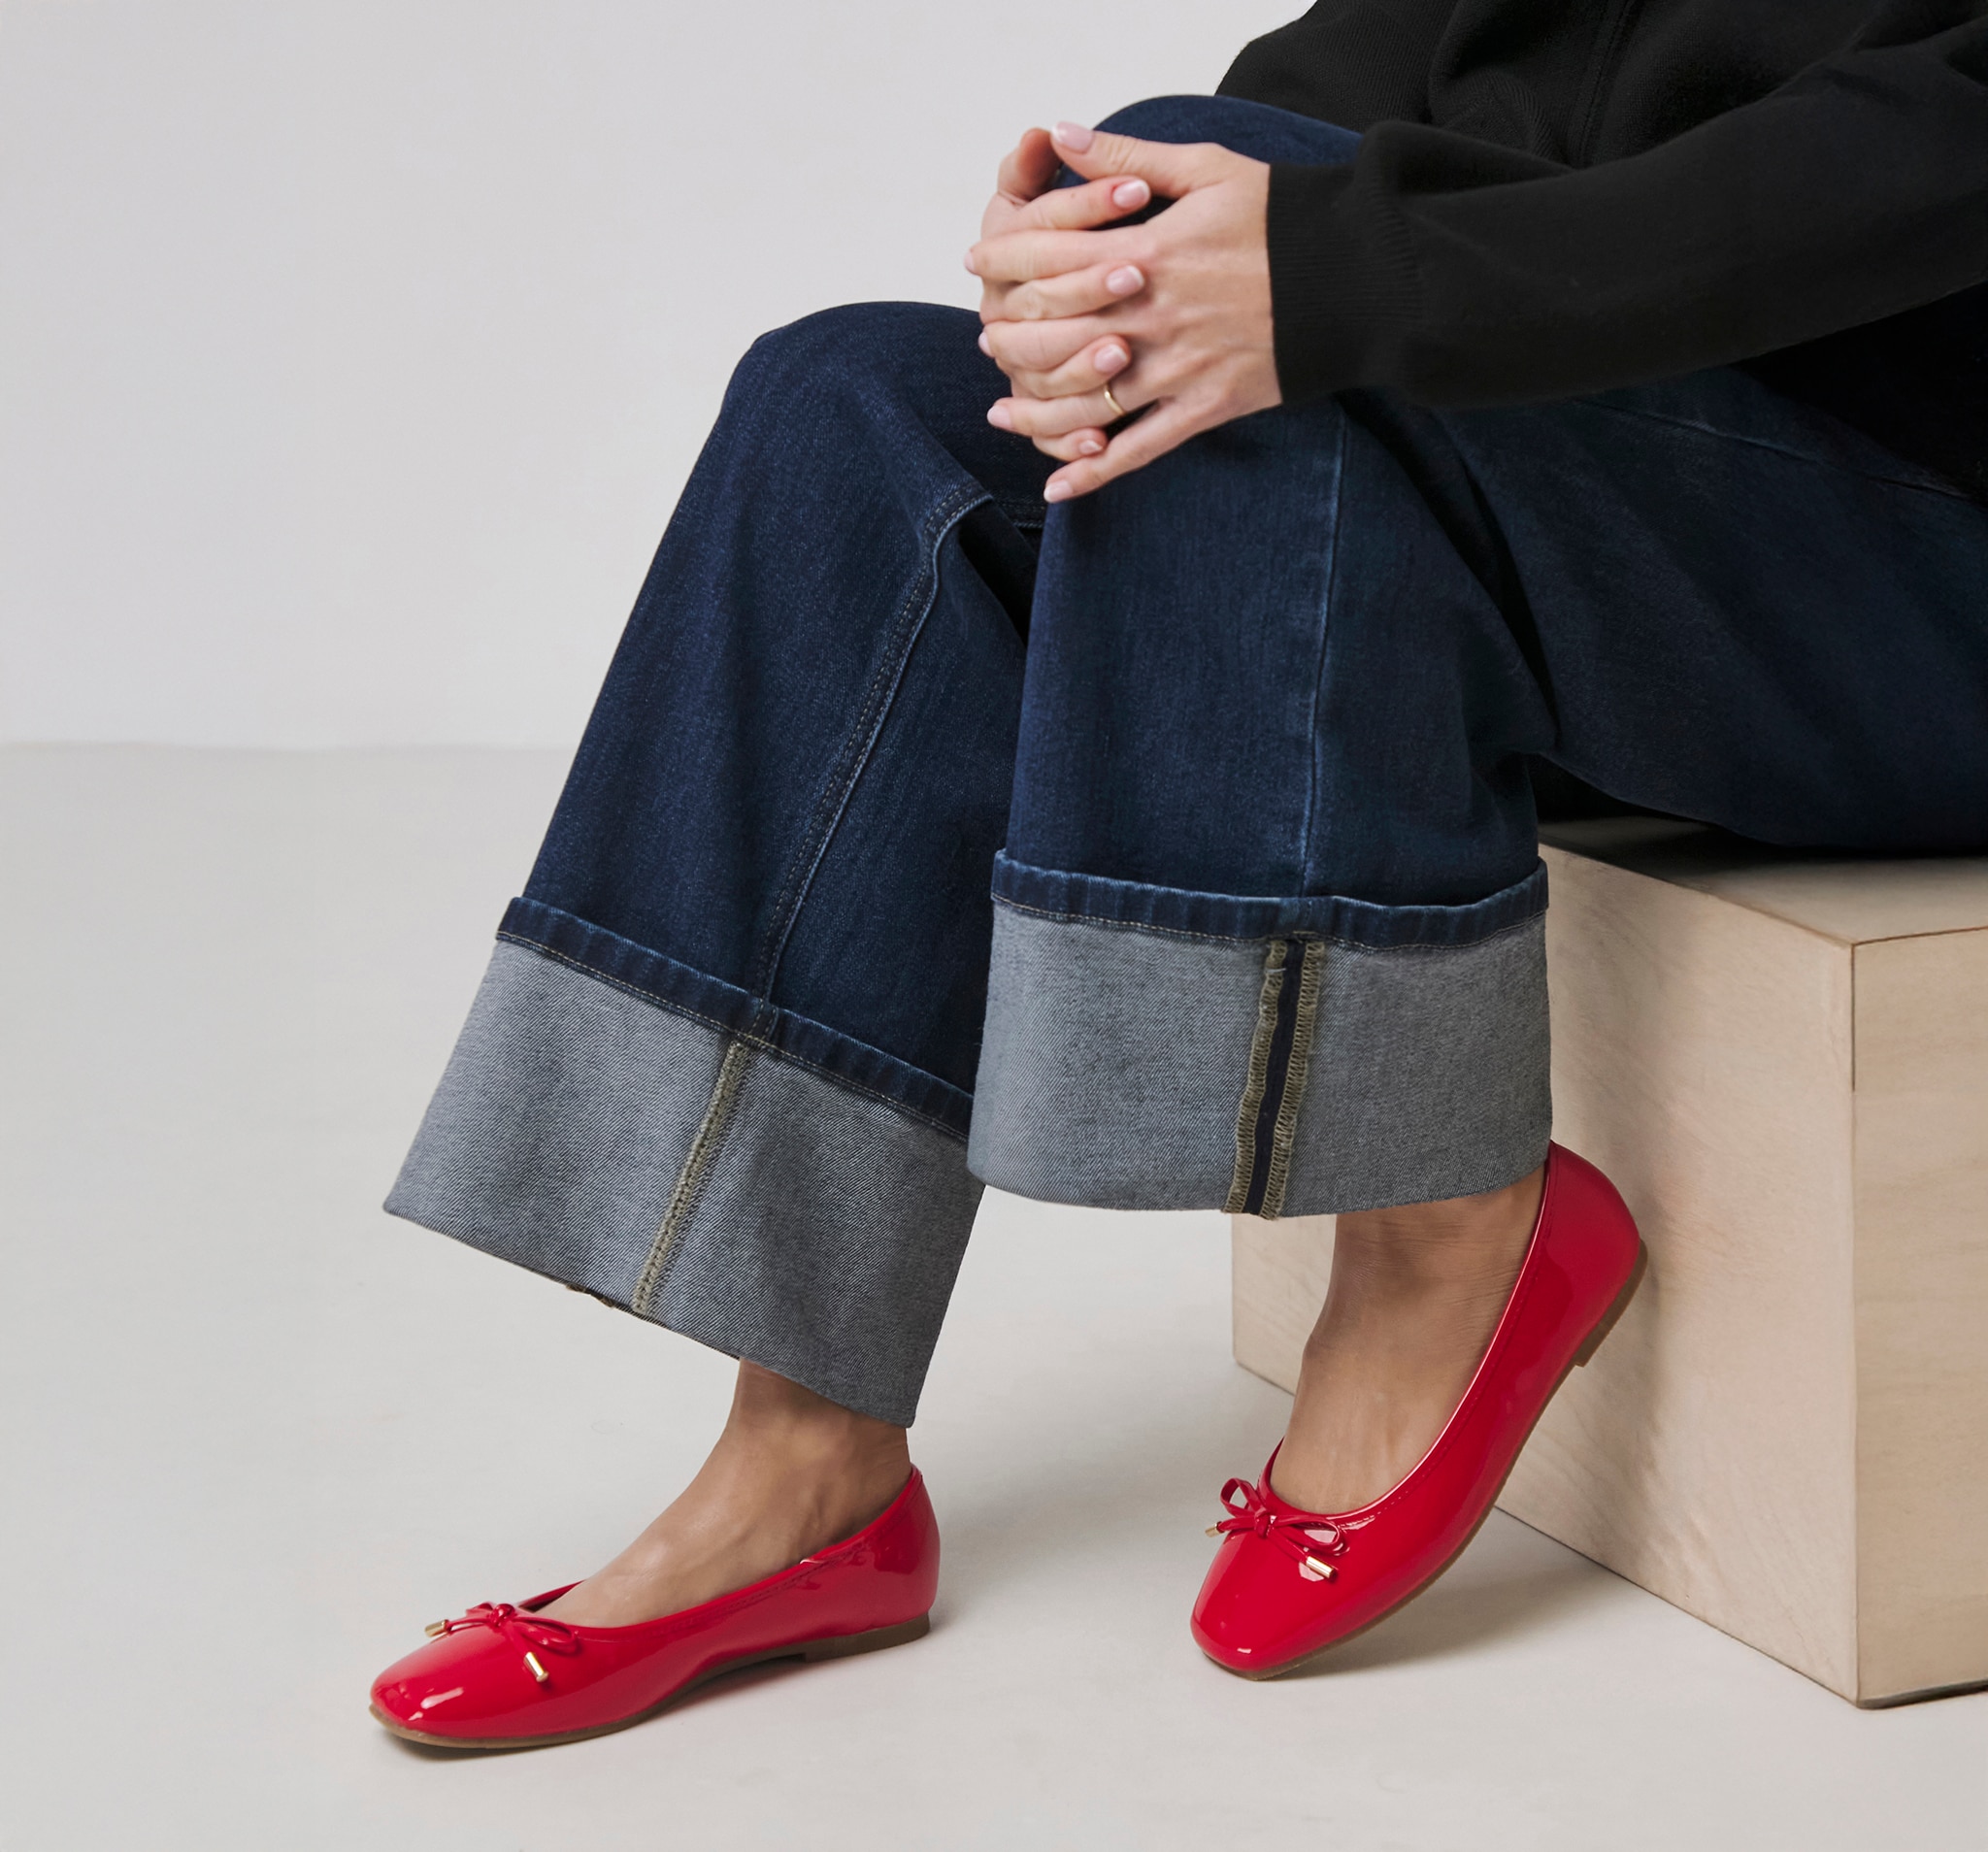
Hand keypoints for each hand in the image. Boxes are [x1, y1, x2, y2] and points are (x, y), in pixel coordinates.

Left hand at [968, 123, 1277, 500]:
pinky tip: (1058, 487)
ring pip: (1085, 401)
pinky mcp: (1206, 408)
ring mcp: (1179, 368)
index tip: (978, 263)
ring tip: (1002, 410)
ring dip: (1034, 412)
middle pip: (1053, 334)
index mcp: (1147, 253)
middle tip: (987, 339)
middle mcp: (1154, 316)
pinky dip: (1095, 470)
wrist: (1358, 276)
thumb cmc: (1281, 216)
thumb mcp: (1205, 167)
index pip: (1048, 260)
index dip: (1004, 261)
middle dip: (1009, 338)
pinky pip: (1139, 449)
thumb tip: (1062, 136)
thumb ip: (1125, 155)